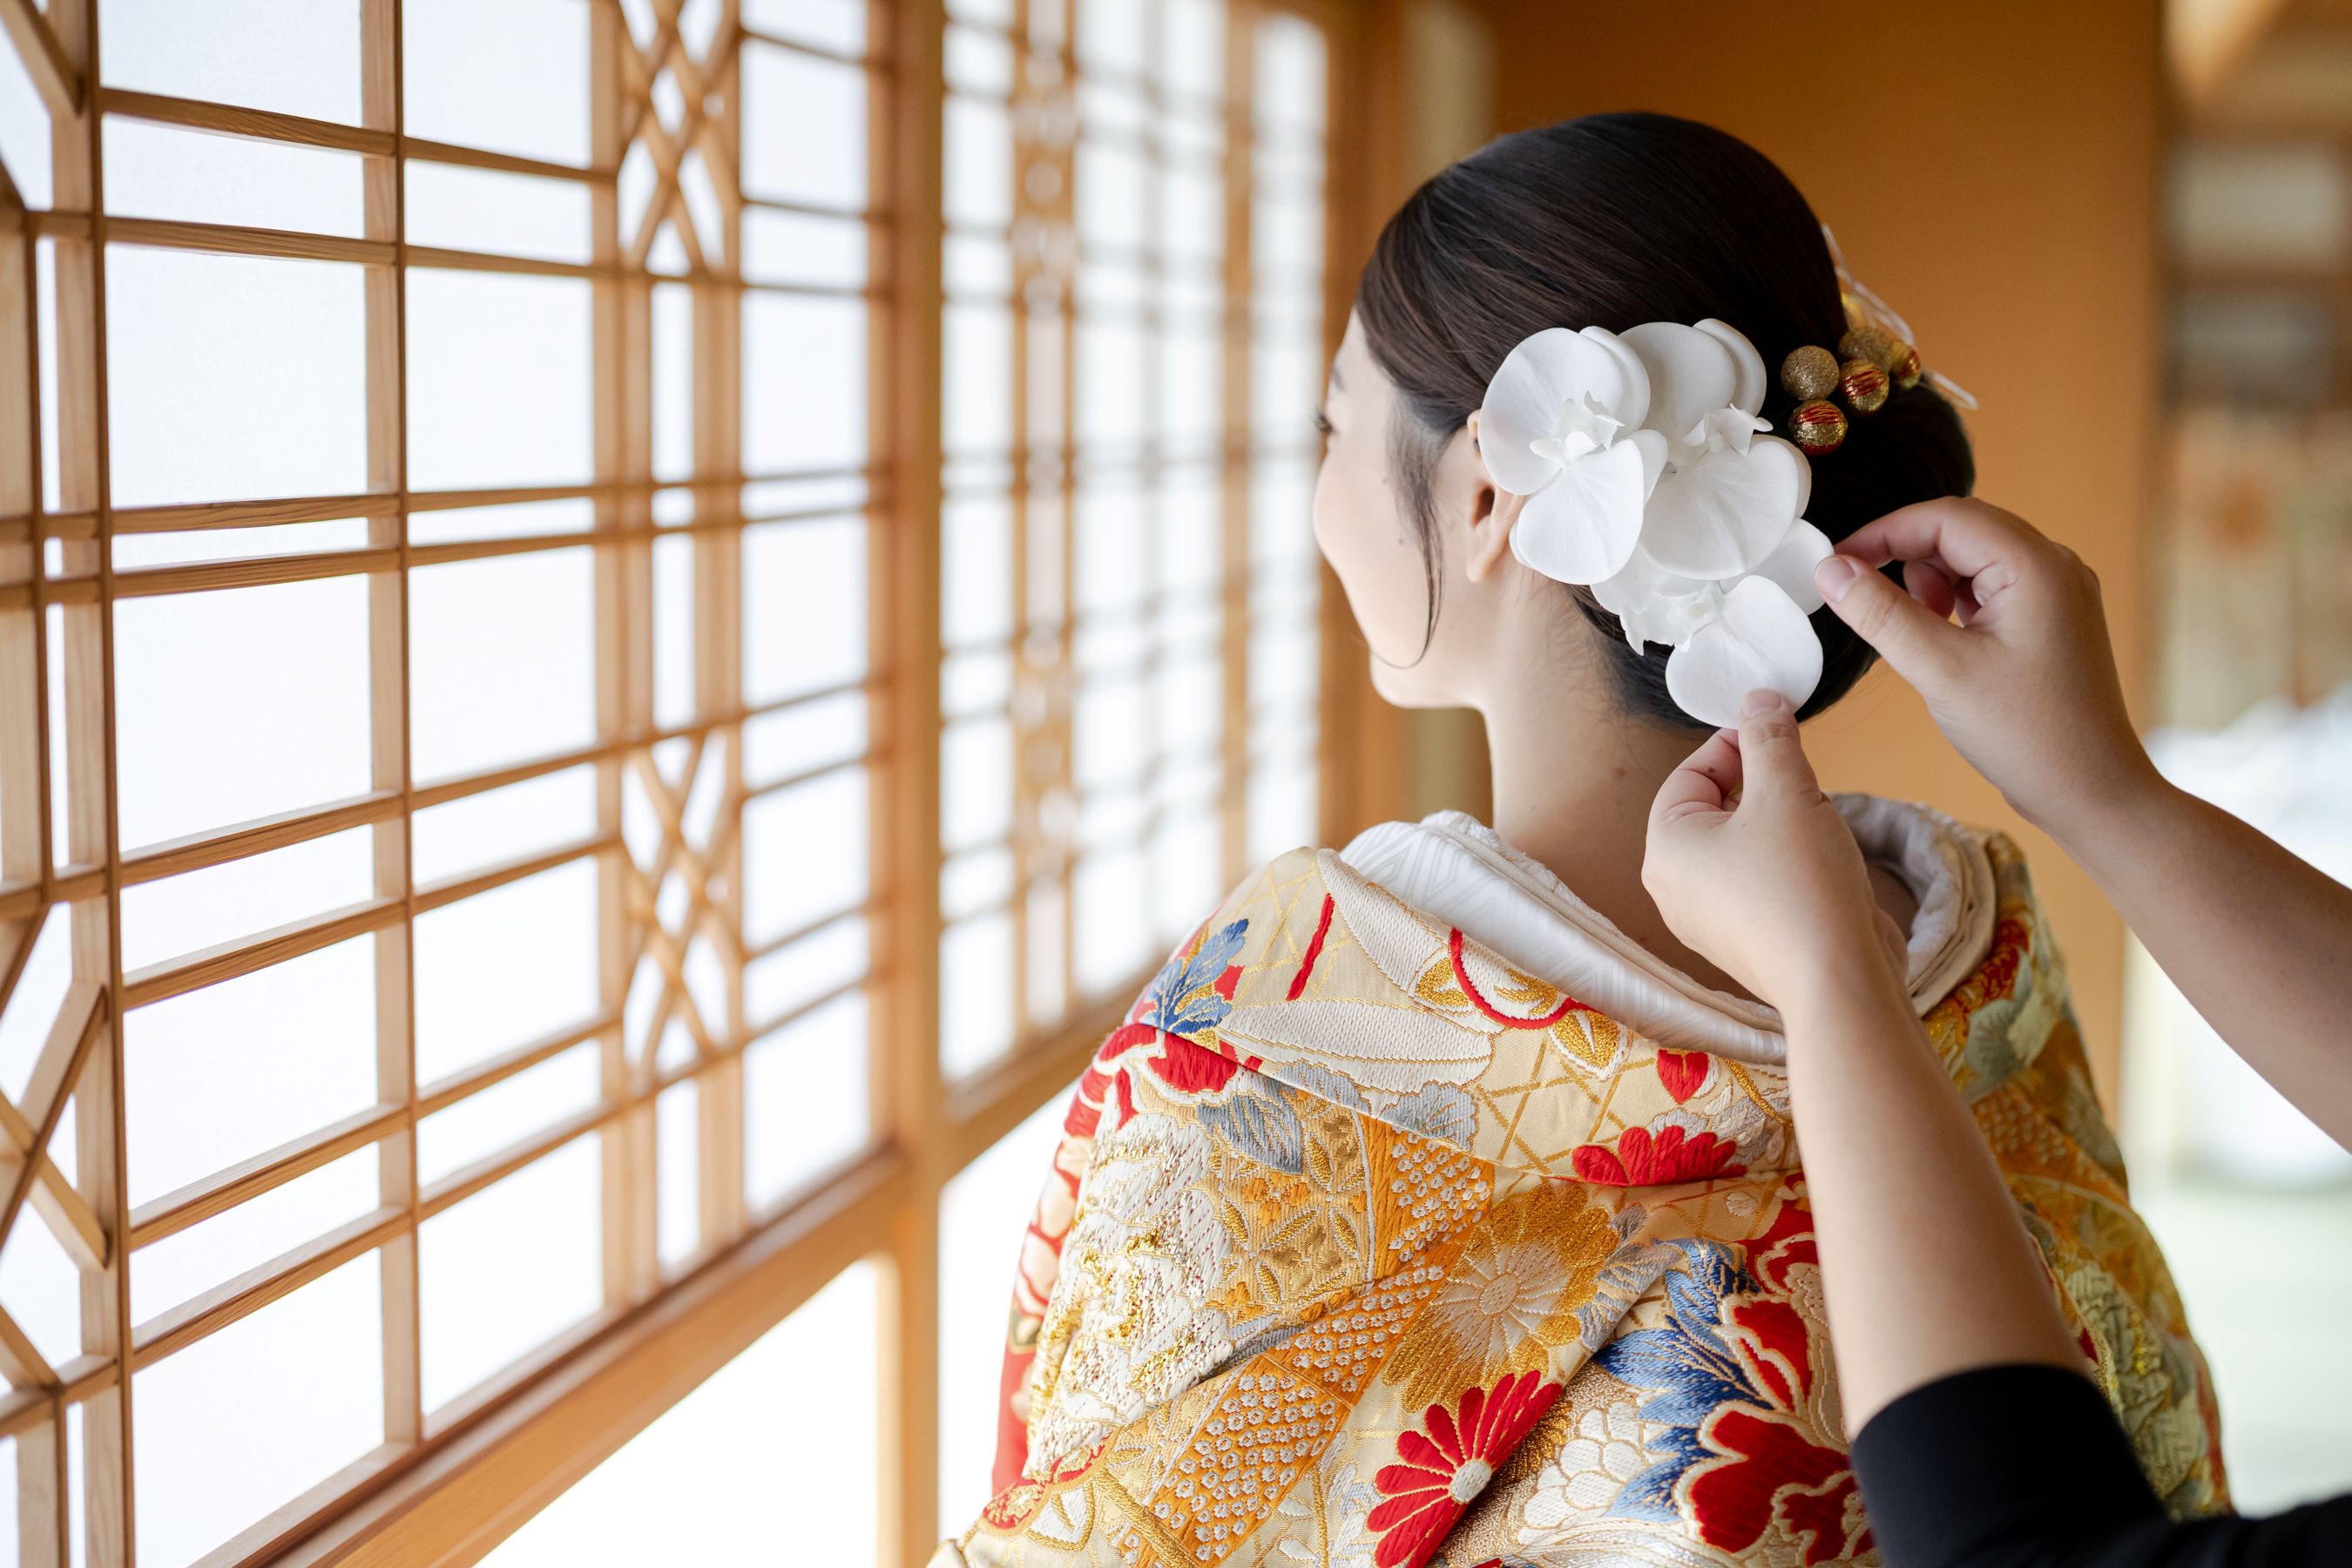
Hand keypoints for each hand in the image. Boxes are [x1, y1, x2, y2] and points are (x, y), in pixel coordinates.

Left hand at [1643, 691, 1904, 1012]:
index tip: (1775, 728)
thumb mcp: (1787, 791)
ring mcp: (1709, 922)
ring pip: (1744, 846)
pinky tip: (1825, 865)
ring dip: (1784, 824)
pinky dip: (1792, 863)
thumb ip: (1769, 739)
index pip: (1690, 774)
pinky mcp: (1748, 942)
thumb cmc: (1801, 885)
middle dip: (1764, 786)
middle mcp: (1675, 889)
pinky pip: (1763, 883)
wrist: (1837, 979)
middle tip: (1804, 779)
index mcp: (1665, 849)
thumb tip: (1759, 699)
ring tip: (1819, 825)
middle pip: (1716, 810)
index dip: (1734, 743)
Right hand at [1813, 498, 2157, 834]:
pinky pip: (1990, 586)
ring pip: (1973, 558)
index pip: (1944, 517)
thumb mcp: (1940, 672)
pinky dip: (1952, 602)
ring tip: (1912, 631)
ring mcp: (2057, 592)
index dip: (1882, 533)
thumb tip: (1831, 569)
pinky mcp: (2051, 619)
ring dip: (1928, 580)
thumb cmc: (2027, 735)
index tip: (1834, 565)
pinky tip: (1938, 640)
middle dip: (1903, 554)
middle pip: (1960, 529)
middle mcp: (2054, 565)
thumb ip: (1881, 613)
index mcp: (2036, 566)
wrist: (2091, 791)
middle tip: (1859, 594)